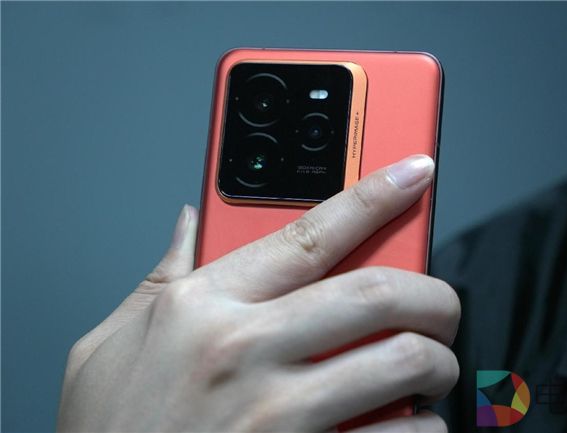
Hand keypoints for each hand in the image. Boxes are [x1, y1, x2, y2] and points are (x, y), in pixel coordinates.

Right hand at [57, 154, 459, 432]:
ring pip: (402, 362)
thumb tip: (189, 223)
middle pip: (377, 292)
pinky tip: (407, 422)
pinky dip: (422, 427)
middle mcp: (244, 350)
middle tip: (438, 306)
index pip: (310, 232)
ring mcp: (277, 414)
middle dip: (432, 295)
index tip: (413, 174)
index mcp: (203, 306)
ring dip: (435, 362)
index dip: (374, 195)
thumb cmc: (110, 429)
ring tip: (428, 367)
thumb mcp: (113, 342)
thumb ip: (160, 275)